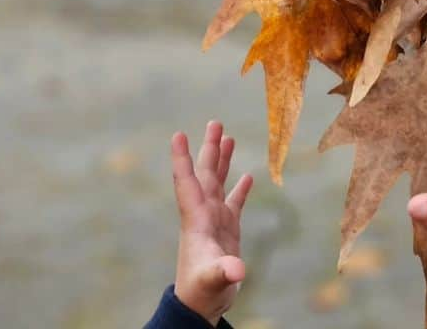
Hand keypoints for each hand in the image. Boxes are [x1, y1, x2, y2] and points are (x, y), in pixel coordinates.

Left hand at [171, 120, 252, 326]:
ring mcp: (215, 220)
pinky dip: (240, 187)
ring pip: (217, 182)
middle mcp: (203, 214)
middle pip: (204, 174)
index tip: (178, 135)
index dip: (182, 159)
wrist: (202, 305)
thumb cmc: (203, 291)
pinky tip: (248, 174)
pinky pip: (234, 201)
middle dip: (208, 148)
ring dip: (221, 160)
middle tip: (215, 122)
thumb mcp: (213, 280)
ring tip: (227, 136)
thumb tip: (238, 270)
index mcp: (196, 219)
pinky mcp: (227, 229)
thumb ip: (224, 272)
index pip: (187, 182)